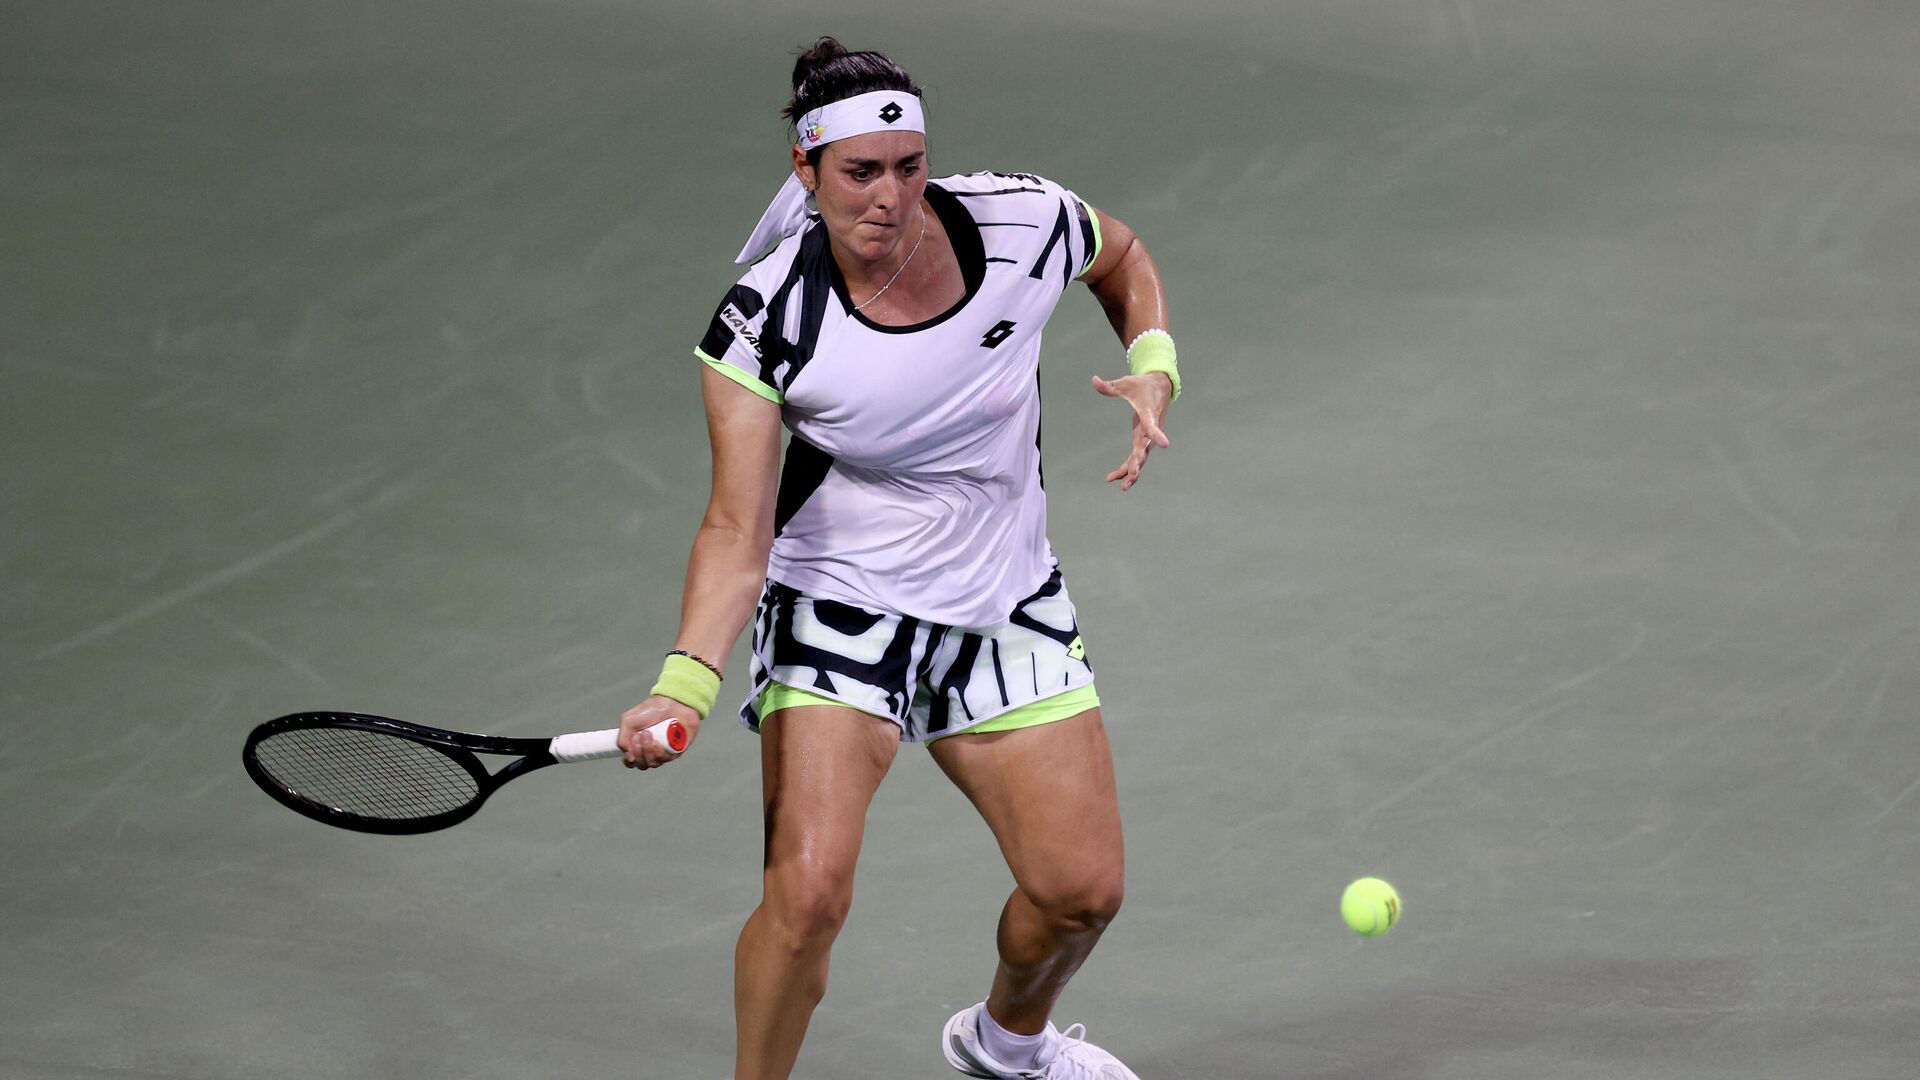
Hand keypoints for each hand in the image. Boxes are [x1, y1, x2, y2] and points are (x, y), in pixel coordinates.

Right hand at [618, 695, 700, 769]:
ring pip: (653, 763)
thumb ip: (622, 738)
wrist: (672, 702)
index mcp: (638, 746)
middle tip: (640, 735)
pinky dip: (660, 752)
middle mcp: (650, 751)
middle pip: (641, 765)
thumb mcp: (628, 721)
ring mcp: (663, 752)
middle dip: (638, 752)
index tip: (630, 746)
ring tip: (649, 734)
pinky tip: (659, 741)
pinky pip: (666, 759)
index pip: (631, 762)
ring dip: (648, 750)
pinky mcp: (676, 751)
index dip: (629, 759)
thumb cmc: (652, 710)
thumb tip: (628, 756)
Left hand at [1091, 372, 1172, 490]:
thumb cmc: (1142, 385)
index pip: (1153, 425)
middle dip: (1139, 461)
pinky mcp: (1143, 442)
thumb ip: (1109, 386)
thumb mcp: (1126, 383)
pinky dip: (1126, 468)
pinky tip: (1112, 478)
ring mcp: (1148, 438)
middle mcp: (1151, 429)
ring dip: (1132, 472)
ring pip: (1141, 458)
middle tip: (1133, 473)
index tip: (1165, 444)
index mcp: (1149, 414)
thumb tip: (1093, 379)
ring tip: (1121, 486)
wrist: (1160, 388)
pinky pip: (1136, 458)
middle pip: (1146, 448)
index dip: (1157, 434)